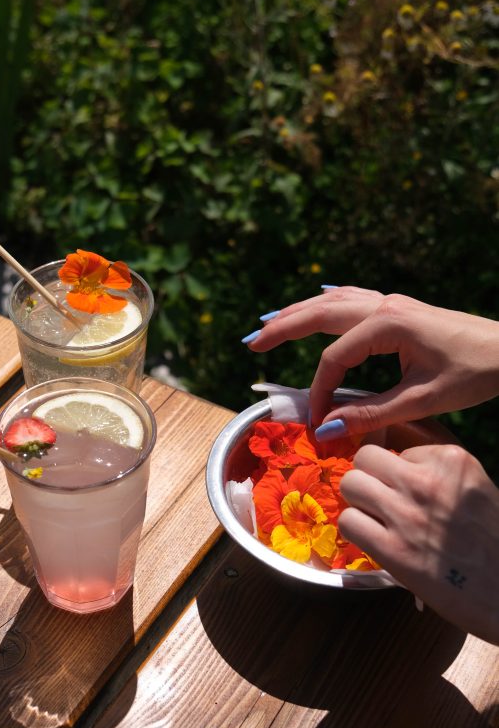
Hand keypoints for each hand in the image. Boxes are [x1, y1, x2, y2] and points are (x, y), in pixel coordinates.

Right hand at [246, 288, 498, 434]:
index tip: (317, 423)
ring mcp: (392, 303)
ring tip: (268, 323)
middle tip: (250, 343)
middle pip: (320, 314)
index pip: (334, 358)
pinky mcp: (400, 309)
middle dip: (282, 327)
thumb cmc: (476, 371)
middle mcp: (384, 306)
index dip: (319, 391)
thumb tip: (328, 429)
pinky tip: (317, 300)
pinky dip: (326, 302)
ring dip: (298, 311)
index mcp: (388, 324)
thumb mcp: (424, 399)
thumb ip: (372, 414)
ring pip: (333, 302)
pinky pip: (351, 299)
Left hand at [339, 443, 498, 644]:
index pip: (399, 449)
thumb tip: (395, 466)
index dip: (397, 471)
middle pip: (365, 458)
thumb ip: (438, 475)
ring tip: (376, 519)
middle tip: (380, 500)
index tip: (407, 490)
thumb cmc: (494, 543)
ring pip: (350, 484)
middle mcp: (427, 481)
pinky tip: (374, 541)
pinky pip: (348, 521)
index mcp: (452, 461)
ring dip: (359, 502)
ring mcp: (407, 514)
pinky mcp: (392, 549)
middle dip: (369, 477)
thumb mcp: (475, 490)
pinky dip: (356, 530)